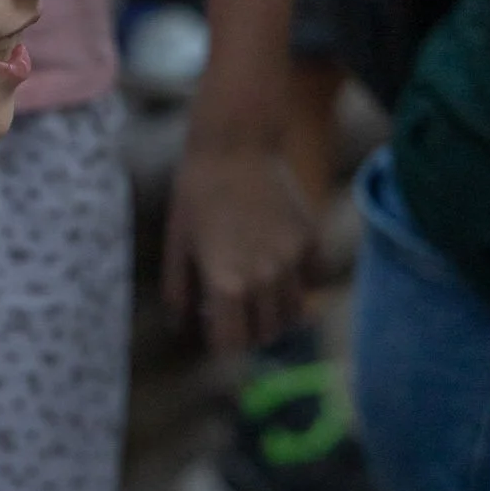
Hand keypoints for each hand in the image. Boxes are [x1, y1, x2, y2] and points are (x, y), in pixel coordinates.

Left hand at [163, 131, 311, 352]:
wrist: (235, 145)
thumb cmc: (196, 193)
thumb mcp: (177, 245)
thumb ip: (179, 292)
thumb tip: (184, 327)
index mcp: (226, 283)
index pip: (232, 344)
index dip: (221, 342)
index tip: (215, 329)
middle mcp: (265, 278)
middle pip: (266, 334)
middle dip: (248, 331)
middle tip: (235, 313)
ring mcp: (293, 260)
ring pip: (294, 314)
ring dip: (274, 313)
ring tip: (257, 295)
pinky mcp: (311, 240)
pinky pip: (312, 281)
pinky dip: (298, 284)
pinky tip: (278, 268)